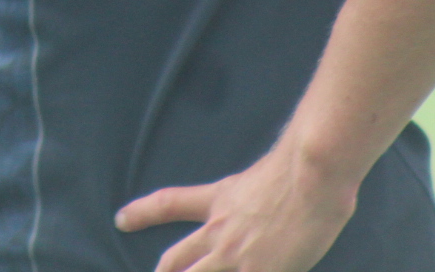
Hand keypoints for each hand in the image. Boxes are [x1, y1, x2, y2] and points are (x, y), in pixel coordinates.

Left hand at [114, 138, 358, 271]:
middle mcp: (219, 231)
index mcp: (218, 202)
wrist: (312, 177)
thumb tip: (253, 214)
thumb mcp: (257, 181)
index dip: (142, 213)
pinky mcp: (258, 271)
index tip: (121, 219)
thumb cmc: (297, 172)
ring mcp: (236, 256)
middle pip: (175, 260)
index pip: (169, 204)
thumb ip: (249, 201)